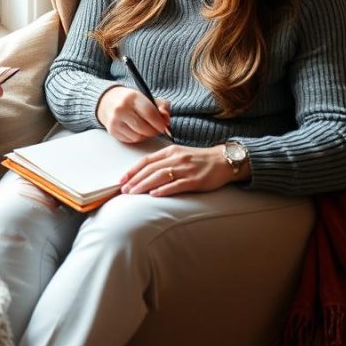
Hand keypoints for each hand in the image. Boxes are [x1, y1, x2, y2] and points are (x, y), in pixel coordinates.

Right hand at [96, 86, 170, 143]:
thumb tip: (166, 120)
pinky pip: (130, 140)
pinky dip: (137, 138)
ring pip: (138, 137)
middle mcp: (121, 109)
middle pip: (144, 128)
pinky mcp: (112, 130)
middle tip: (156, 129)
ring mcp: (115, 120)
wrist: (109, 101)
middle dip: (154, 131)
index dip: (159, 123)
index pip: (149, 113)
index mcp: (132, 97)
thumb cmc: (133, 101)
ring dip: (145, 136)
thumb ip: (162, 107)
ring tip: (146, 129)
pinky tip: (137, 131)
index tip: (163, 126)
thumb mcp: (148, 98)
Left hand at [119, 144, 246, 196]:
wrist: (224, 161)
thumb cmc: (199, 160)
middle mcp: (176, 158)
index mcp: (170, 151)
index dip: (132, 170)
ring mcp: (186, 169)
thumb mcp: (179, 154)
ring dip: (144, 185)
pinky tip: (154, 195)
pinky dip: (164, 190)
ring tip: (133, 193)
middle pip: (150, 169)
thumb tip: (143, 173)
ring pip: (160, 176)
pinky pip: (177, 185)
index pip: (146, 160)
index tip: (122, 180)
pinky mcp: (195, 180)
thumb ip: (163, 161)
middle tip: (123, 190)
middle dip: (135, 180)